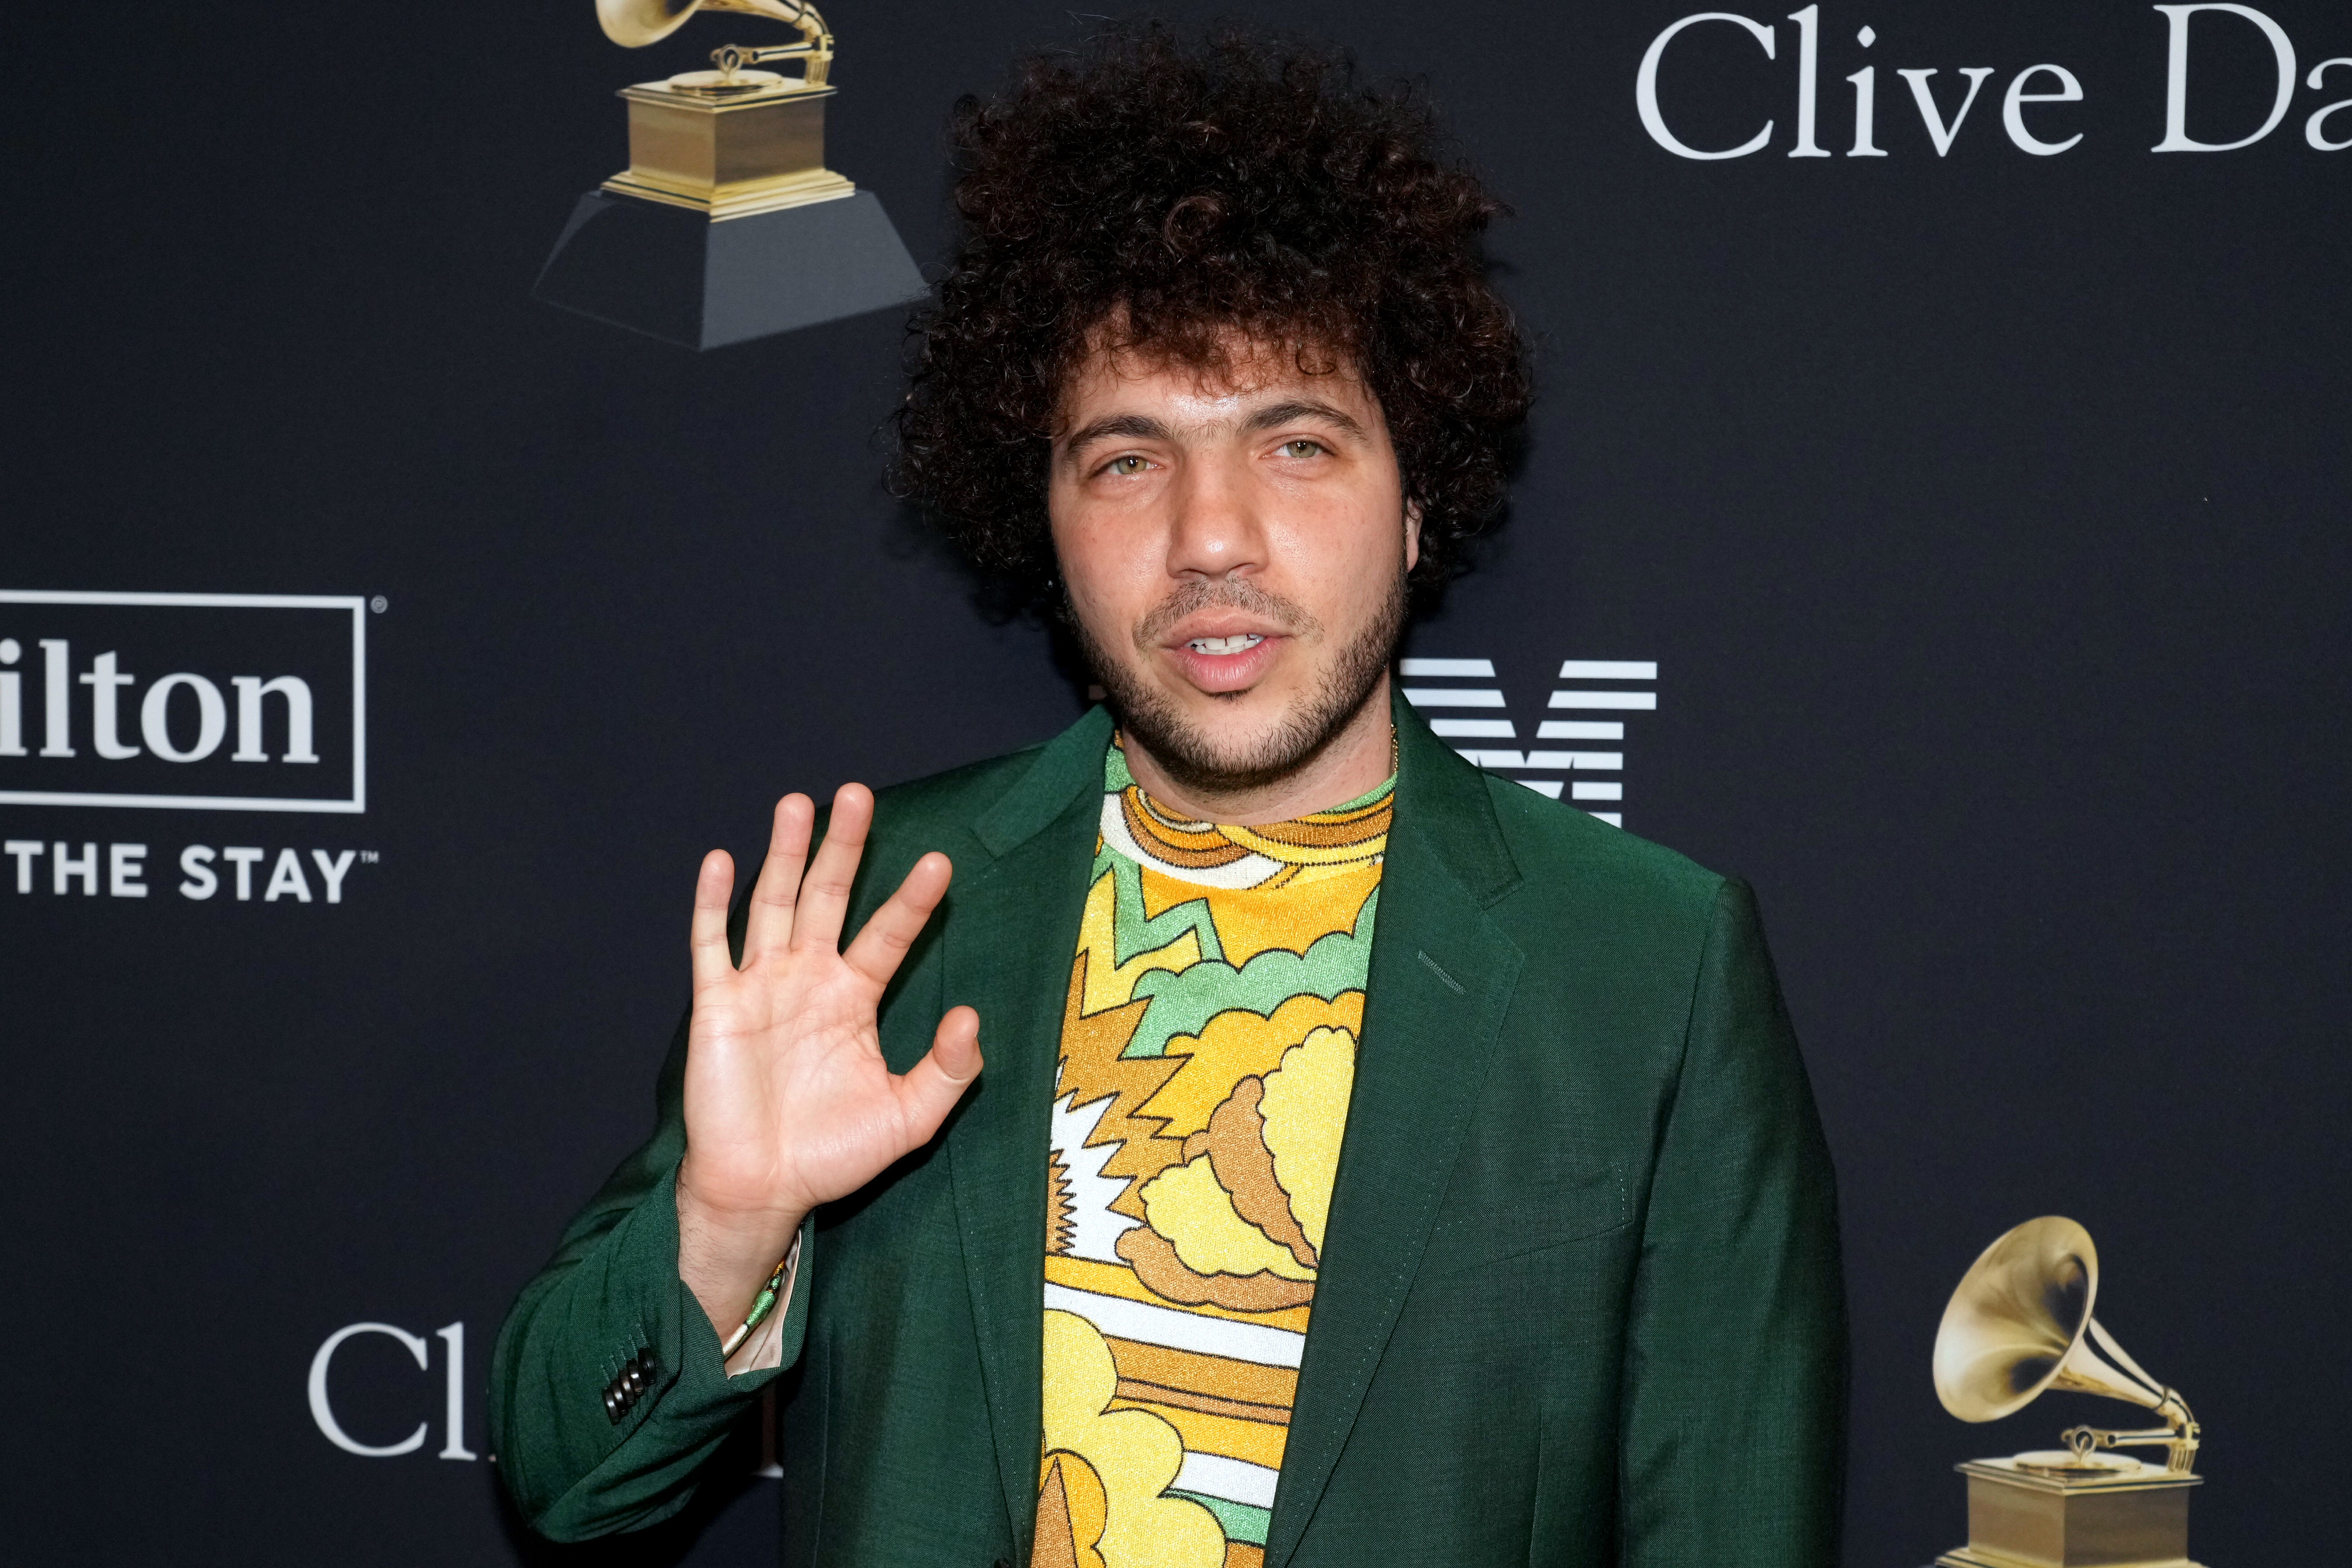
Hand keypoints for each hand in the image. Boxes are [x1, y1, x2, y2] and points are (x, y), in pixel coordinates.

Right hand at [673, 784, 980, 1336]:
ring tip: (799, 803)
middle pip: (829, 897)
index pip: (888, 935)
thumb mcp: (909, 1118)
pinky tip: (719, 859)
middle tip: (859, 795)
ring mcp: (760, 986)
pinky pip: (712, 945)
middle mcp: (808, 979)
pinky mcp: (716, 1005)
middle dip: (843, 848)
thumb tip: (973, 1016)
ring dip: (784, 854)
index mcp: (853, 998)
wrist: (762, 1191)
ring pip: (773, 904)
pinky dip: (711, 903)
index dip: (911, 900)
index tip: (939, 863)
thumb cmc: (832, 1155)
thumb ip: (948, 1071)